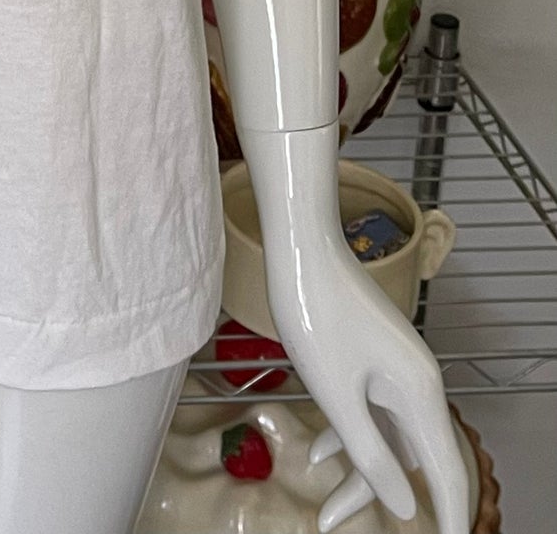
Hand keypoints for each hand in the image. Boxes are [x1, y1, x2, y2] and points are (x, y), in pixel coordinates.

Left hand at [246, 125, 467, 533]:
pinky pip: (372, 411)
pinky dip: (351, 436)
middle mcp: (417, 383)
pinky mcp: (374, 358)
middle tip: (344, 528)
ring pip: (388, 437)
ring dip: (361, 474)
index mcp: (418, 392)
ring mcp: (395, 369)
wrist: (301, 246)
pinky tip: (321, 455)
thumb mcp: (334, 392)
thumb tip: (404, 505)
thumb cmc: (314, 311)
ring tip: (327, 513)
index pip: (446, 472)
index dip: (449, 517)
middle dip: (386, 502)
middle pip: (415, 460)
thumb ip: (369, 452)